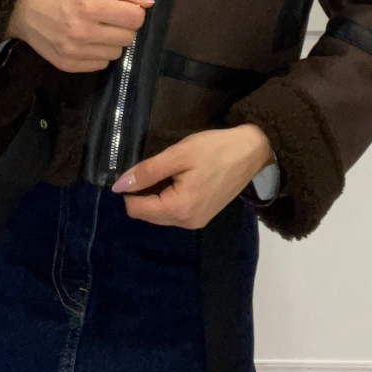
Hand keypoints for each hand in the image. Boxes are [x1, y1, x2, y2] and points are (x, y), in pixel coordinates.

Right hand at [6, 0, 153, 72]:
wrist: (23, 9)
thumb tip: (149, 3)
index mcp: (90, 6)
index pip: (135, 18)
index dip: (133, 11)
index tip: (122, 7)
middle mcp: (83, 32)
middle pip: (129, 37)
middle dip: (124, 26)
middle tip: (108, 17)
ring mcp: (75, 52)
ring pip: (117, 54)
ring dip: (112, 42)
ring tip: (96, 29)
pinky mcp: (68, 65)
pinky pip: (102, 65)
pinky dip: (99, 54)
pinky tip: (87, 41)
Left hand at [111, 124, 275, 228]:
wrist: (252, 151)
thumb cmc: (214, 150)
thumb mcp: (177, 155)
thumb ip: (147, 172)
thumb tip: (118, 186)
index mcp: (179, 209)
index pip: (136, 209)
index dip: (128, 189)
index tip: (136, 169)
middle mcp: (186, 222)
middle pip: (147, 214)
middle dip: (141, 194)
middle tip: (150, 167)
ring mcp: (197, 221)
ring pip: (159, 214)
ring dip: (154, 196)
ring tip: (163, 171)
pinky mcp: (203, 215)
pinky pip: (174, 212)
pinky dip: (166, 198)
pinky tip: (173, 179)